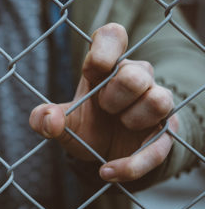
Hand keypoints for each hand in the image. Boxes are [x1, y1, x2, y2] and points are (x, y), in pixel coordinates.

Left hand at [29, 23, 177, 182]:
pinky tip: (107, 171)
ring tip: (119, 125)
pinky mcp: (164, 132)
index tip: (94, 68)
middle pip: (135, 72)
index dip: (106, 47)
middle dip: (114, 95)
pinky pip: (159, 145)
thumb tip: (48, 118)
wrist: (105, 153)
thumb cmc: (86, 125)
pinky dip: (132, 163)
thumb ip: (45, 118)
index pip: (113, 37)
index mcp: (105, 68)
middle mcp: (134, 78)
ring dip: (132, 118)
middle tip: (103, 107)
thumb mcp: (62, 123)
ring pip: (158, 99)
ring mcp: (154, 102)